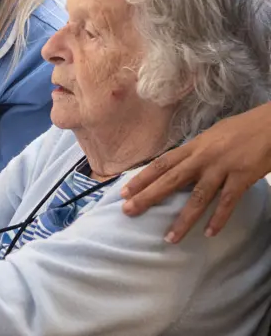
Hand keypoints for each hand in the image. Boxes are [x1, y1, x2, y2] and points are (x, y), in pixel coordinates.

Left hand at [121, 103, 270, 242]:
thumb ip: (195, 152)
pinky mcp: (243, 177)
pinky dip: (218, 219)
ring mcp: (222, 168)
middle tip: (129, 211)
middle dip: (148, 197)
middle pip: (171, 180)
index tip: (125, 192)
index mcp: (194, 146)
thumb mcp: (211, 136)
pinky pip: (227, 202)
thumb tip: (178, 165)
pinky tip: (209, 233)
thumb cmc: (242, 129)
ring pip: (197, 197)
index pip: (161, 163)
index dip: (142, 178)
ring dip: (183, 220)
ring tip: (169, 237)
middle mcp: (203, 157)